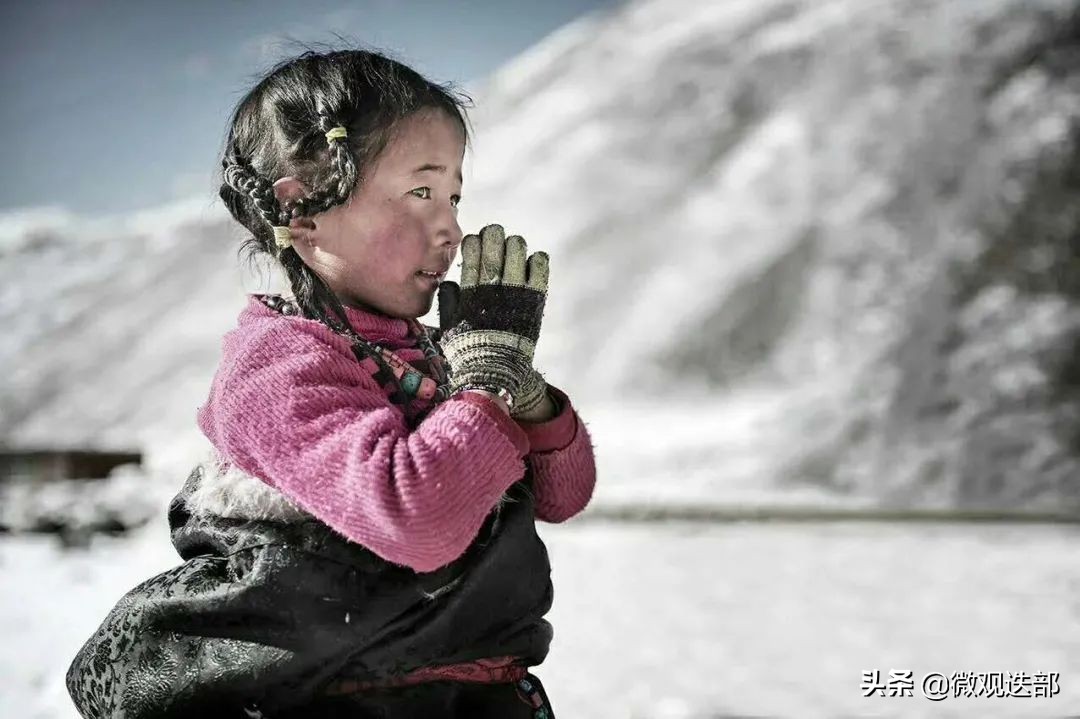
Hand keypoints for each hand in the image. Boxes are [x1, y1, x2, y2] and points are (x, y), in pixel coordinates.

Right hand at [437, 224, 548, 412]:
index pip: (472, 252)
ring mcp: (516, 290)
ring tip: (513, 247)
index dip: (474, 241)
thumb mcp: (449, 324)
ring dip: (514, 244)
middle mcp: (493, 286)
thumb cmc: (469, 349)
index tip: (475, 240)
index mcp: (471, 289)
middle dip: (494, 235)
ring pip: (517, 250)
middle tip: (495, 234)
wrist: (495, 370)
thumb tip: (449, 282)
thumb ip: (448, 301)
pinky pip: (539, 267)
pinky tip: (532, 260)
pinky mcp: (535, 298)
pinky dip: (537, 260)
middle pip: (495, 245)